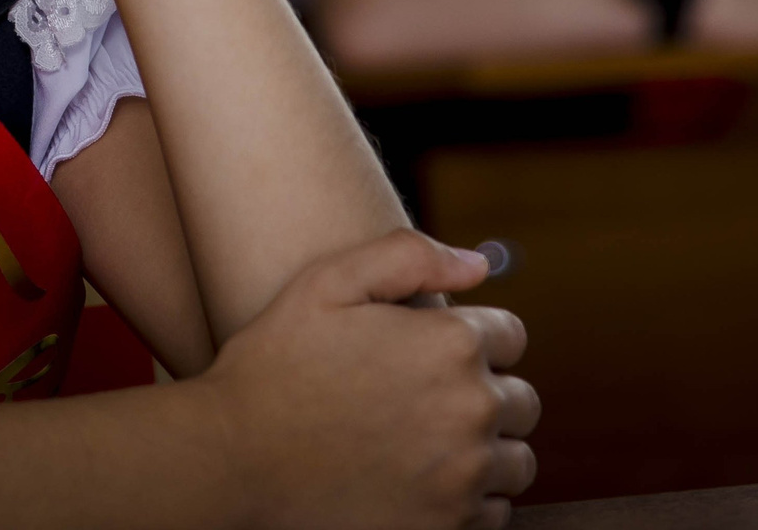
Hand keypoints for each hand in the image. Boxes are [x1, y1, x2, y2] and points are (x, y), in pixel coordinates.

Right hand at [199, 231, 537, 529]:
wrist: (235, 459)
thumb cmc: (275, 364)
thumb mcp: (328, 283)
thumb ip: (408, 255)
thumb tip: (479, 265)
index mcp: (450, 343)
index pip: (511, 336)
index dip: (470, 338)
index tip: (429, 352)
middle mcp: (470, 409)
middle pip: (522, 400)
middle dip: (484, 393)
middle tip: (425, 400)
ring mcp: (462, 475)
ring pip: (515, 461)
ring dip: (486, 449)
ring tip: (429, 443)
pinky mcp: (447, 526)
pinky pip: (495, 512)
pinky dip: (471, 499)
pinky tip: (423, 481)